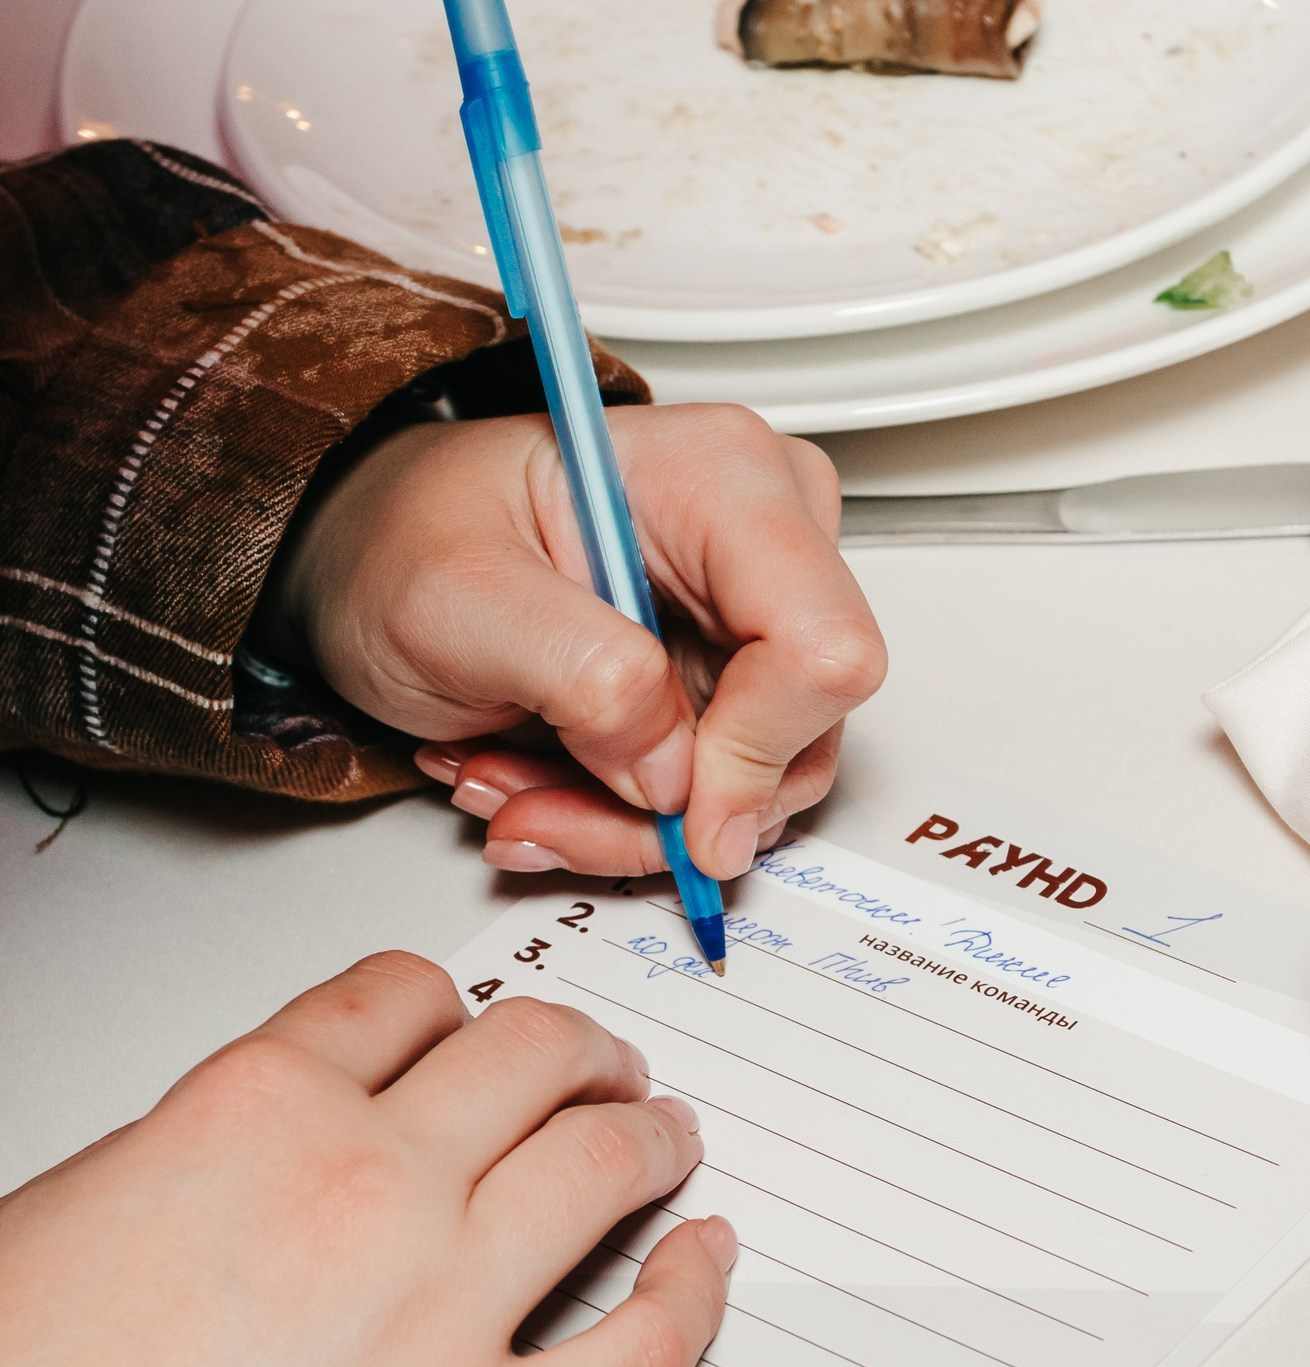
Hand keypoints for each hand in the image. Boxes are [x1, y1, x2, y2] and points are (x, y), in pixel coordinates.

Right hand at [0, 955, 733, 1366]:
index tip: (474, 1031)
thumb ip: (201, 1160)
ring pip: (602, 1168)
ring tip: (666, 1141)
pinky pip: (646, 1348)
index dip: (453, 1009)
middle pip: (528, 1058)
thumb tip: (272, 1164)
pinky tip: (705, 1260)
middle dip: (581, 1053)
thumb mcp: (73, 1214)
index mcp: (252, 1110)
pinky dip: (695, 1289)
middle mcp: (367, 1189)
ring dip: (651, 1137)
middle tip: (603, 1071)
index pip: (399, 999)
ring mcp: (446, 1317)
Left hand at [266, 404, 887, 881]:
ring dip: (620, 824)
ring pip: (756, 793)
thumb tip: (673, 770)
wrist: (367, 559)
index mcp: (724, 479)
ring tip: (510, 786)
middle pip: (797, 737)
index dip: (756, 752)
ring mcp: (751, 630)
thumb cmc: (403, 536)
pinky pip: (712, 805)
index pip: (823, 646)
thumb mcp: (457, 597)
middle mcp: (764, 549)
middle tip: (534, 807)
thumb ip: (580, 675)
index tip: (673, 811)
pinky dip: (614, 821)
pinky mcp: (725, 698)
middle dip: (661, 808)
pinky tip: (536, 783)